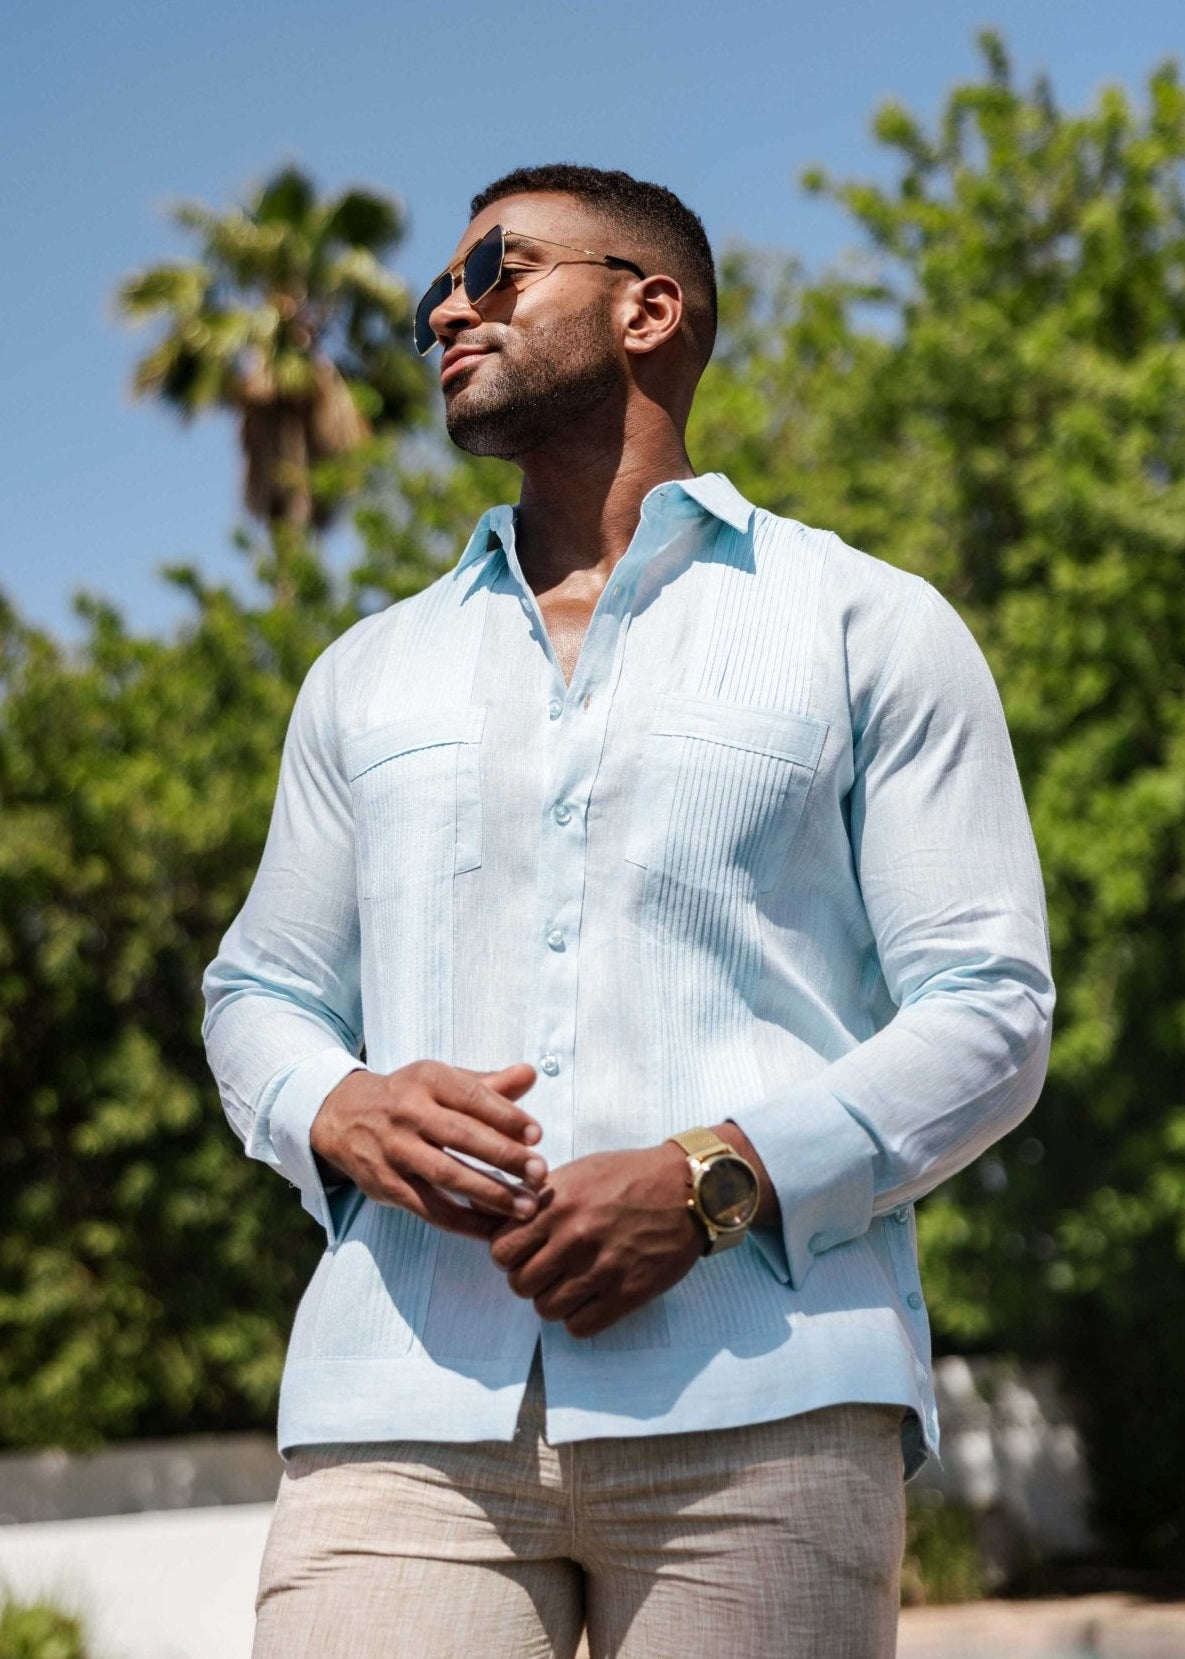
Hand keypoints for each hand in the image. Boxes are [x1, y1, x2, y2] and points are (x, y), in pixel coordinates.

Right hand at [310, 1060, 545, 1239]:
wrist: (343, 1116)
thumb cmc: (409, 1097)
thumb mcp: (442, 1080)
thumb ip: (488, 1084)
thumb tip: (530, 1073)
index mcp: (427, 1080)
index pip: (471, 1096)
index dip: (506, 1116)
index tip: (537, 1134)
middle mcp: (407, 1113)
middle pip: (461, 1136)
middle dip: (504, 1156)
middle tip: (540, 1173)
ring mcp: (395, 1151)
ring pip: (446, 1175)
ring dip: (490, 1194)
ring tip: (526, 1207)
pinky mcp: (387, 1185)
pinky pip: (430, 1208)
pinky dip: (464, 1221)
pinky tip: (493, 1227)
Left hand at [489, 1143, 703, 1337]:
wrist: (688, 1189)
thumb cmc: (631, 1175)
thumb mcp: (579, 1171)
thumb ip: (541, 1198)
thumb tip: (505, 1218)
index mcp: (558, 1205)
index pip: (502, 1251)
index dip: (509, 1254)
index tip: (523, 1252)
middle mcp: (575, 1238)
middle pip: (521, 1284)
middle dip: (529, 1279)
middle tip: (547, 1270)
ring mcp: (602, 1269)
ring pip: (546, 1309)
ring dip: (554, 1300)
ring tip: (570, 1284)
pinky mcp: (627, 1293)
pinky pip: (580, 1326)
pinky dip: (579, 1318)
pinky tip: (590, 1299)